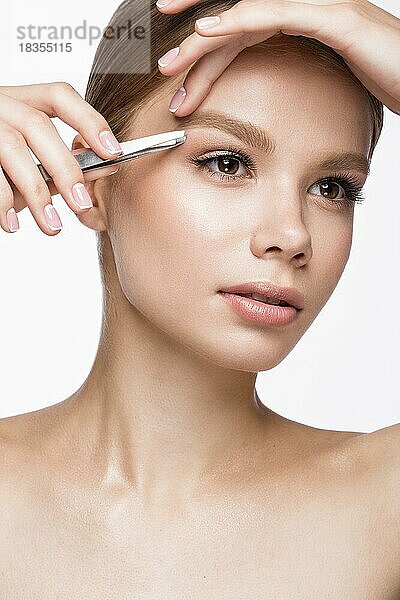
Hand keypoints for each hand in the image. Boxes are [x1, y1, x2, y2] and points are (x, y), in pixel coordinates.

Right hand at [0, 82, 122, 235]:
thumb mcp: (31, 164)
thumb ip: (62, 165)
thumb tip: (105, 168)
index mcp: (22, 102)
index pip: (59, 96)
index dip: (89, 120)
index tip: (112, 151)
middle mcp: (0, 105)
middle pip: (38, 126)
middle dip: (65, 168)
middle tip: (82, 203)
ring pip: (13, 148)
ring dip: (36, 192)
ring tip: (51, 225)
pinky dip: (3, 200)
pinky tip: (12, 222)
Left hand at [156, 0, 399, 116]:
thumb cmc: (383, 81)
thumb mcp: (330, 82)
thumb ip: (299, 83)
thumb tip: (272, 109)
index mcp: (301, 21)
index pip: (243, 29)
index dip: (207, 47)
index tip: (179, 73)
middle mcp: (305, 6)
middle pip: (236, 18)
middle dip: (195, 43)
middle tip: (164, 68)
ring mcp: (318, 5)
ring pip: (245, 14)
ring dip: (204, 38)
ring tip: (172, 62)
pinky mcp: (331, 15)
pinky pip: (273, 13)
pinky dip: (236, 22)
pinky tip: (206, 34)